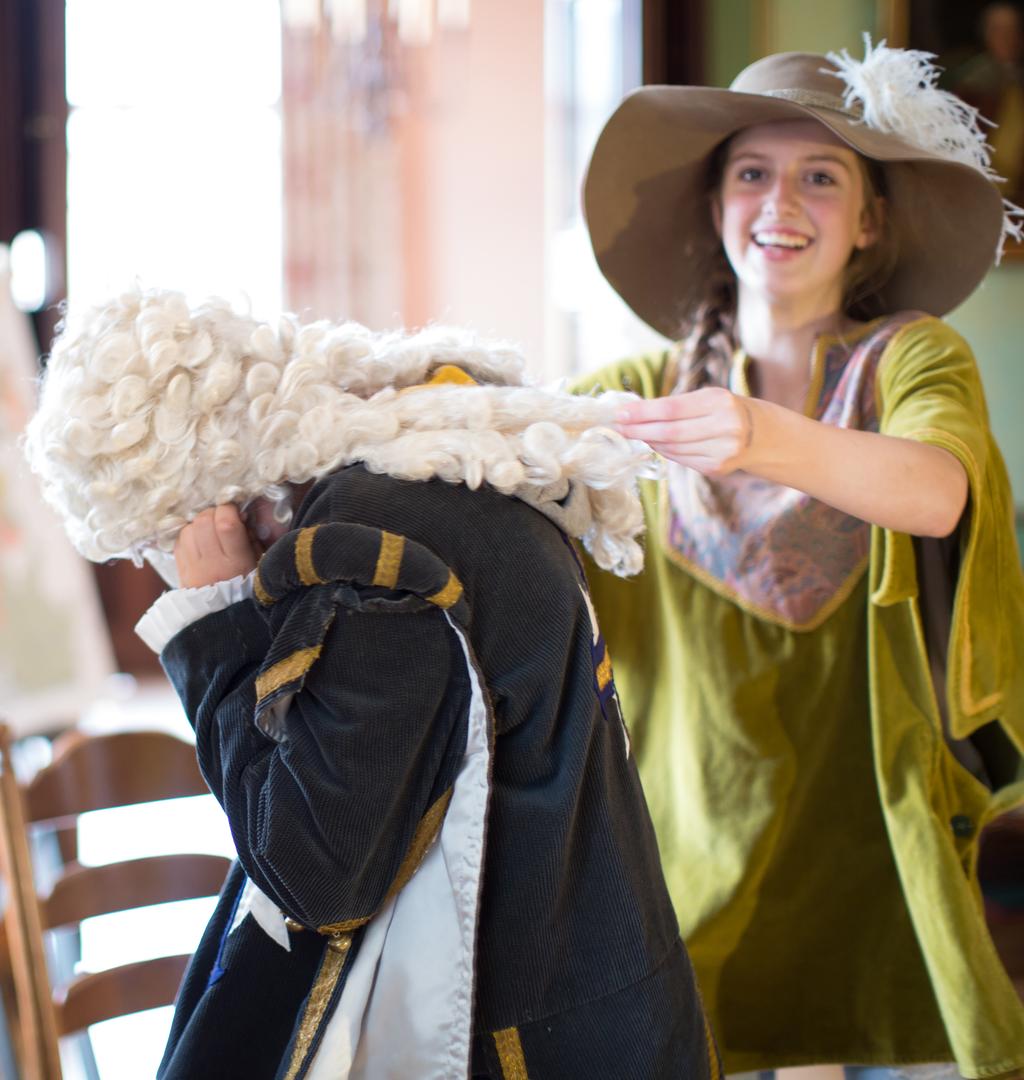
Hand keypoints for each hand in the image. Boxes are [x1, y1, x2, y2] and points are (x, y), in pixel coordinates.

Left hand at [174, 505, 259, 588]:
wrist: (222, 616)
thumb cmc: (246, 586)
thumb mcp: (258, 563)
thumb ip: (251, 537)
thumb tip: (240, 514)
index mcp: (236, 562)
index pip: (226, 524)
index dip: (229, 510)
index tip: (235, 512)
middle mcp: (211, 563)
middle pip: (204, 522)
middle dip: (213, 513)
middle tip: (221, 518)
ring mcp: (192, 566)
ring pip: (189, 528)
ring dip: (199, 523)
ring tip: (209, 530)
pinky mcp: (180, 568)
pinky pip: (179, 540)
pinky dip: (189, 534)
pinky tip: (198, 540)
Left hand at [615, 387, 754, 475]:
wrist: (762, 434)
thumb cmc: (726, 410)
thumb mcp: (708, 398)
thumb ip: (676, 405)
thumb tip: (634, 413)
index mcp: (720, 402)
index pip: (671, 408)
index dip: (642, 412)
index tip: (620, 412)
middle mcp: (724, 427)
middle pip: (669, 432)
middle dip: (639, 430)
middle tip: (618, 427)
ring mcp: (721, 451)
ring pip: (672, 448)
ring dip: (648, 440)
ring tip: (632, 433)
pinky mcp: (716, 468)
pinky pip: (680, 459)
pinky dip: (664, 451)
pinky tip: (653, 443)